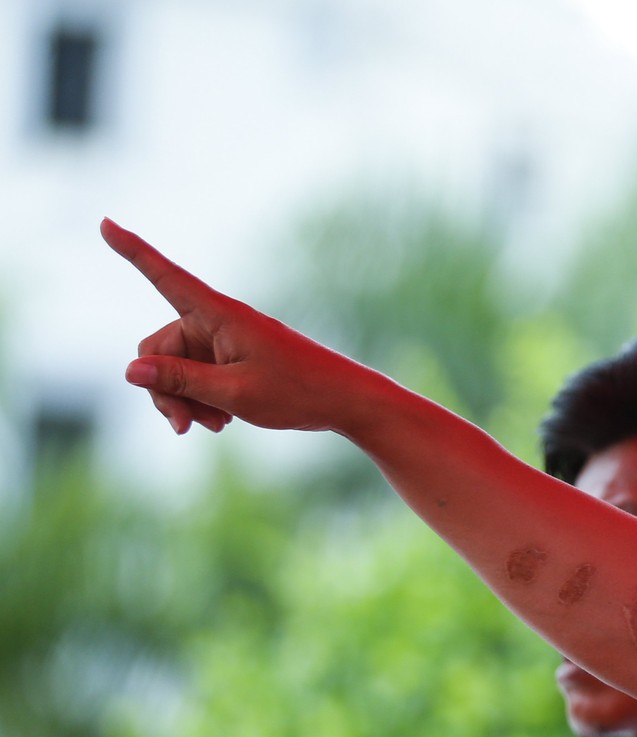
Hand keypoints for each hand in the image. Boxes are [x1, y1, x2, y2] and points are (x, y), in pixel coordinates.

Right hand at [102, 218, 370, 435]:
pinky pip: (198, 376)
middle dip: (164, 388)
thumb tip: (130, 370)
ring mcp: (226, 342)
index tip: (105, 222)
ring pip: (177, 368)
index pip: (166, 276)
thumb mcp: (234, 393)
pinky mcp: (234, 359)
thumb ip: (180, 380)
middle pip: (160, 348)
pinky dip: (202, 399)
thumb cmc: (298, 392)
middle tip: (182, 427)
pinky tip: (222, 423)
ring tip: (213, 427)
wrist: (346, 402)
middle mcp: (218, 322)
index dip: (133, 251)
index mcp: (220, 315)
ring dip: (185, 399)